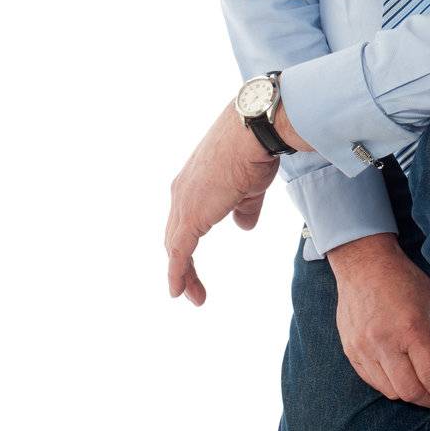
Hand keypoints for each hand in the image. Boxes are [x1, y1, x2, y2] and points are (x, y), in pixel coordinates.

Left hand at [165, 102, 277, 304]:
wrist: (251, 134)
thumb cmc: (254, 151)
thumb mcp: (249, 187)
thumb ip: (244, 209)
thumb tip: (243, 226)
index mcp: (192, 184)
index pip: (184, 221)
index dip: (185, 246)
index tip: (191, 266)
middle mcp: (181, 193)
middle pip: (175, 236)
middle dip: (181, 264)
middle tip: (190, 287)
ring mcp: (183, 204)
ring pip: (175, 247)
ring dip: (182, 274)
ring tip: (191, 296)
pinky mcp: (191, 216)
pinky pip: (179, 252)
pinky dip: (177, 274)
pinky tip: (180, 291)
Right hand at [329, 233, 429, 422]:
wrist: (364, 264)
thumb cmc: (406, 282)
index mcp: (412, 330)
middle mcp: (385, 342)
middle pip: (410, 391)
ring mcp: (363, 348)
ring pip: (390, 391)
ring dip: (410, 394)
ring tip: (421, 383)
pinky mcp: (350, 350)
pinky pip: (372, 382)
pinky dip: (389, 385)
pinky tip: (400, 373)